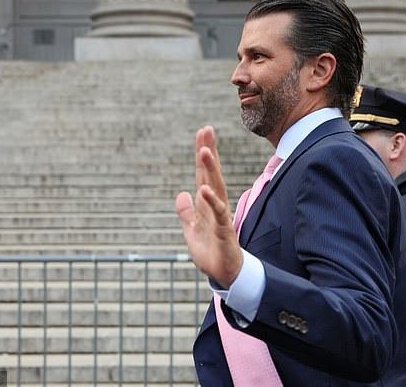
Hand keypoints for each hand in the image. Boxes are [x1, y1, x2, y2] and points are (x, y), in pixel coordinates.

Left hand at [175, 126, 242, 288]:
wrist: (224, 273)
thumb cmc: (211, 251)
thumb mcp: (191, 229)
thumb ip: (186, 211)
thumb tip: (181, 193)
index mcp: (205, 202)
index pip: (203, 173)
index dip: (203, 153)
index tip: (203, 132)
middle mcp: (215, 204)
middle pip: (211, 174)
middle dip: (208, 152)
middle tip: (206, 130)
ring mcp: (220, 216)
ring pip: (216, 188)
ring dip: (211, 170)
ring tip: (204, 151)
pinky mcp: (224, 230)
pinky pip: (218, 213)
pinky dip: (212, 201)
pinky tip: (205, 189)